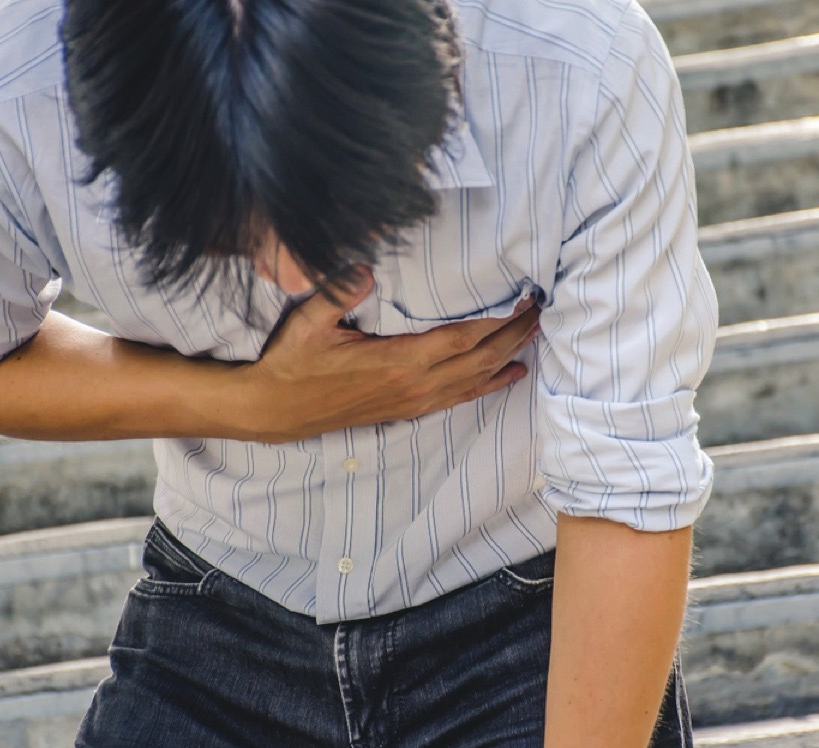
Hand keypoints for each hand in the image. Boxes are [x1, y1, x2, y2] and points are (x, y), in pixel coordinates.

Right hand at [231, 271, 540, 443]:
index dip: (496, 322)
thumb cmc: (293, 362)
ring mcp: (415, 401)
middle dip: (514, 334)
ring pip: (476, 380)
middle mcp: (415, 385)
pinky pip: (461, 398)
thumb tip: (368, 266)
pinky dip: (490, 385)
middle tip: (541, 309)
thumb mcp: (309, 322)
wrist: (277, 410)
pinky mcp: (410, 410)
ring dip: (509, 357)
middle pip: (480, 359)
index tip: (522, 301)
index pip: (461, 340)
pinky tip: (510, 374)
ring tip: (536, 335)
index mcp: (398, 361)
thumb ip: (340, 292)